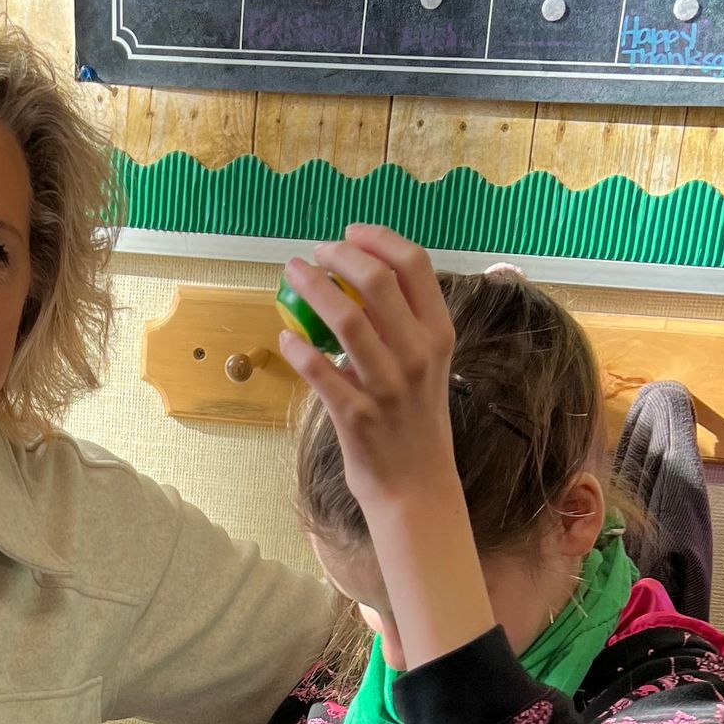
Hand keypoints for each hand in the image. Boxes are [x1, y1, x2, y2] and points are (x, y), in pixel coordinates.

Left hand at [279, 225, 494, 671]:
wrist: (417, 489)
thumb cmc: (415, 423)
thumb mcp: (425, 366)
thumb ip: (402, 324)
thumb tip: (360, 278)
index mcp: (439, 334)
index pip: (414, 265)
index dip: (377, 239)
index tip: (348, 234)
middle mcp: (418, 355)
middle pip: (376, 281)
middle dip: (336, 256)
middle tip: (311, 255)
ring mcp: (389, 386)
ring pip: (345, 318)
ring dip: (310, 289)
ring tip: (290, 276)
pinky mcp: (358, 416)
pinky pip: (320, 371)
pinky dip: (297, 348)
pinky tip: (284, 337)